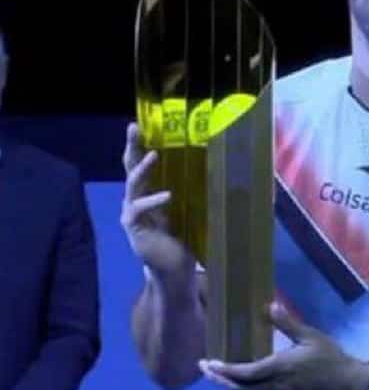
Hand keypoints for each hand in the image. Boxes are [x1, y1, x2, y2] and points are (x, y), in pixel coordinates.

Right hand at [120, 122, 193, 276]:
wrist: (173, 267)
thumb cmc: (183, 236)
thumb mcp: (188, 206)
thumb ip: (192, 188)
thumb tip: (217, 162)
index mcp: (148, 191)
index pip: (141, 162)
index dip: (141, 143)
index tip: (143, 122)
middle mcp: (135, 198)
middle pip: (130, 166)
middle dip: (132, 146)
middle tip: (134, 126)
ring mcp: (132, 212)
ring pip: (132, 185)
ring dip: (142, 169)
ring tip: (153, 155)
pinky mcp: (134, 227)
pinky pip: (138, 210)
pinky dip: (153, 201)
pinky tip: (167, 195)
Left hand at [200, 302, 368, 389]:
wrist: (347, 384)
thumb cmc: (330, 357)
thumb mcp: (311, 336)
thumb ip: (289, 324)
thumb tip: (270, 305)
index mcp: (279, 367)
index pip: (244, 372)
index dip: (224, 369)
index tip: (208, 362)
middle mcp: (274, 385)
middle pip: (239, 387)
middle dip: (218, 379)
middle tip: (203, 368)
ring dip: (230, 384)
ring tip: (218, 372)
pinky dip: (246, 387)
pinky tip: (245, 379)